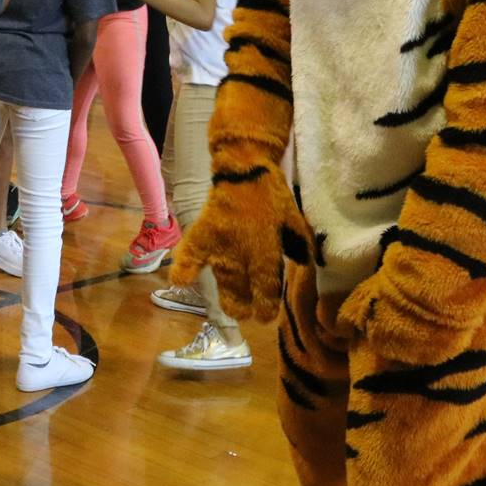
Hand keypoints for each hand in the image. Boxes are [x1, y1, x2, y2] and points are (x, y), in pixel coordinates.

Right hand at [171, 152, 300, 323]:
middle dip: (245, 307)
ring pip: (222, 280)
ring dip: (227, 298)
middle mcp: (242, 253)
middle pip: (242, 290)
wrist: (246, 168)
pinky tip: (179, 282)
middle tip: (247, 313)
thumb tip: (306, 264)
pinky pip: (191, 254)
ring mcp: (221, 245)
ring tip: (231, 310)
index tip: (265, 317)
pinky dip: (184, 267)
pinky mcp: (204, 233)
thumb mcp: (294, 220)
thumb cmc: (273, 194)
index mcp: (266, 250)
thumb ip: (299, 245)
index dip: (266, 306)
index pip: (266, 287)